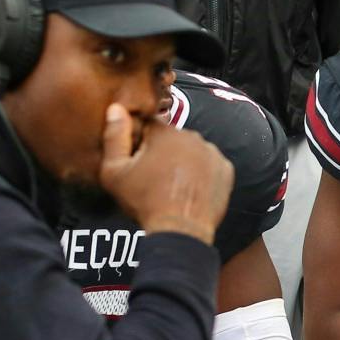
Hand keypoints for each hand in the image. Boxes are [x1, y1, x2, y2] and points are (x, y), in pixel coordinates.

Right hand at [98, 104, 232, 243]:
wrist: (180, 230)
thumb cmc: (144, 202)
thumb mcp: (115, 171)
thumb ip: (114, 137)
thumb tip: (116, 108)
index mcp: (165, 133)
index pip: (150, 124)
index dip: (141, 140)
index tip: (137, 159)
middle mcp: (192, 136)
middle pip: (172, 137)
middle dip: (163, 150)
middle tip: (154, 175)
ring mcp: (212, 152)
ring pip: (192, 150)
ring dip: (183, 160)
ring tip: (173, 184)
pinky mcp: (226, 169)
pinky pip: (210, 164)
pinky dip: (202, 172)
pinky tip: (190, 187)